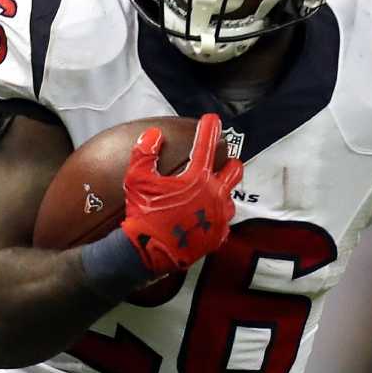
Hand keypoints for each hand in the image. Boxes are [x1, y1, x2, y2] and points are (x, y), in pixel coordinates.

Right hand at [121, 114, 242, 273]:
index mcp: (197, 178)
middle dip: (229, 163)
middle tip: (221, 162)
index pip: (207, 145)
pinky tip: (207, 216)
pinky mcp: (217, 235)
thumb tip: (153, 135)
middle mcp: (214, 194)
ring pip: (231, 197)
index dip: (209, 128)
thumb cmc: (144, 215)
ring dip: (223, 191)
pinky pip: (224, 222)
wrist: (149, 252)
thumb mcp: (137, 179)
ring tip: (212, 191)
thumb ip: (145, 153)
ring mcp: (218, 216)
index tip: (212, 119)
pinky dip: (216, 216)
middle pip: (234, 170)